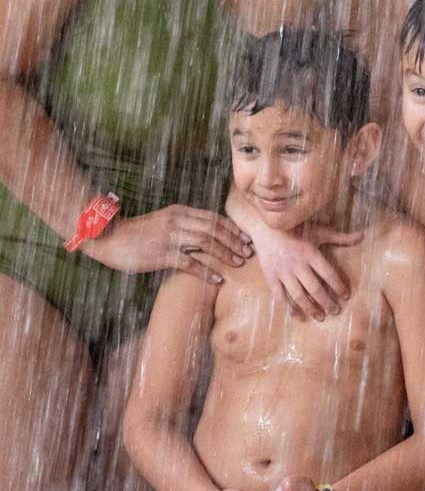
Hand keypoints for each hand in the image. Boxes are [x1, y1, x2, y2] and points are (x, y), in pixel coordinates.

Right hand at [83, 204, 252, 283]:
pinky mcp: (162, 254)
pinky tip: (218, 279)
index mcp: (180, 211)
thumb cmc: (137, 232)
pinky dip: (207, 271)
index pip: (213, 217)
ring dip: (225, 253)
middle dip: (234, 240)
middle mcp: (178, 221)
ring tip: (239, 262)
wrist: (109, 237)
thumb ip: (183, 223)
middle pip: (214, 229)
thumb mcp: (164, 220)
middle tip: (248, 251)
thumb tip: (206, 233)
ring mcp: (170, 237)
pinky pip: (190, 263)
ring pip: (206, 243)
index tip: (245, 237)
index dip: (231, 228)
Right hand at [249, 219, 361, 320]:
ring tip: (320, 317)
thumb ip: (340, 237)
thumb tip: (362, 235)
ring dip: (310, 308)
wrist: (266, 227)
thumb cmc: (297, 229)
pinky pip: (280, 296)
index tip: (346, 296)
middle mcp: (298, 264)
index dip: (338, 286)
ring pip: (298, 295)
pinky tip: (298, 316)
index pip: (328, 274)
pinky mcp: (271, 277)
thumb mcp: (319, 231)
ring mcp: (283, 272)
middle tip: (335, 311)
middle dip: (326, 302)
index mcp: (311, 253)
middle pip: (315, 288)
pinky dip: (289, 308)